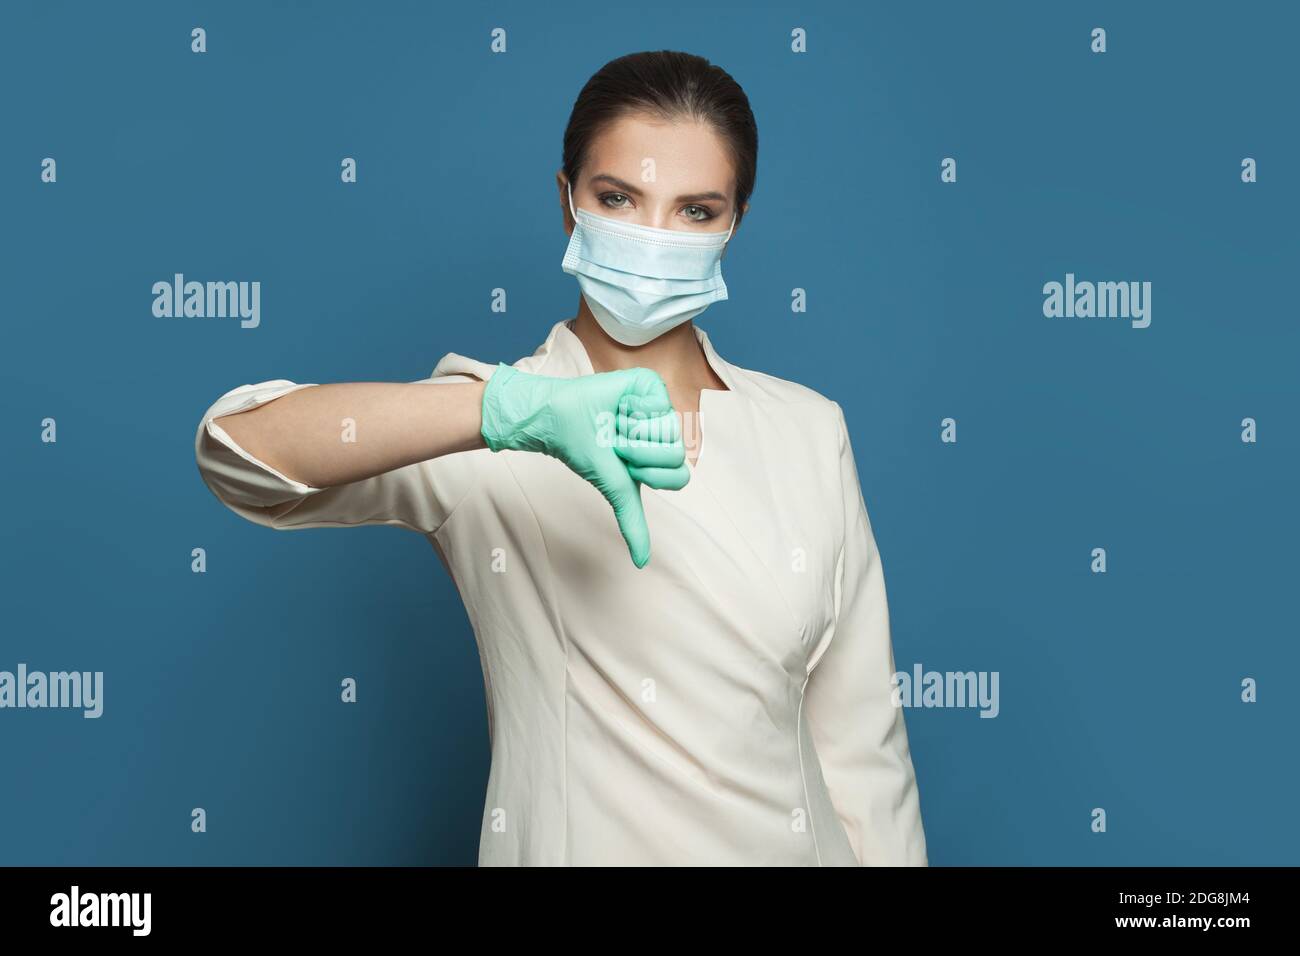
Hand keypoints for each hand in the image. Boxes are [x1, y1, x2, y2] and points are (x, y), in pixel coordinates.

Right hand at [479, 363, 688, 566]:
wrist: (559, 420)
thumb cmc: (584, 450)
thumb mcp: (616, 490)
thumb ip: (633, 523)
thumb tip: (642, 564)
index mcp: (661, 457)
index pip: (680, 475)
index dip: (649, 472)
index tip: (624, 465)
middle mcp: (664, 431)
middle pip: (675, 452)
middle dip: (638, 451)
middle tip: (616, 441)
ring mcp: (660, 407)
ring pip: (668, 428)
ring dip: (632, 429)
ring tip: (615, 422)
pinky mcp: (650, 385)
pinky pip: (658, 402)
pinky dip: (633, 407)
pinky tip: (619, 404)